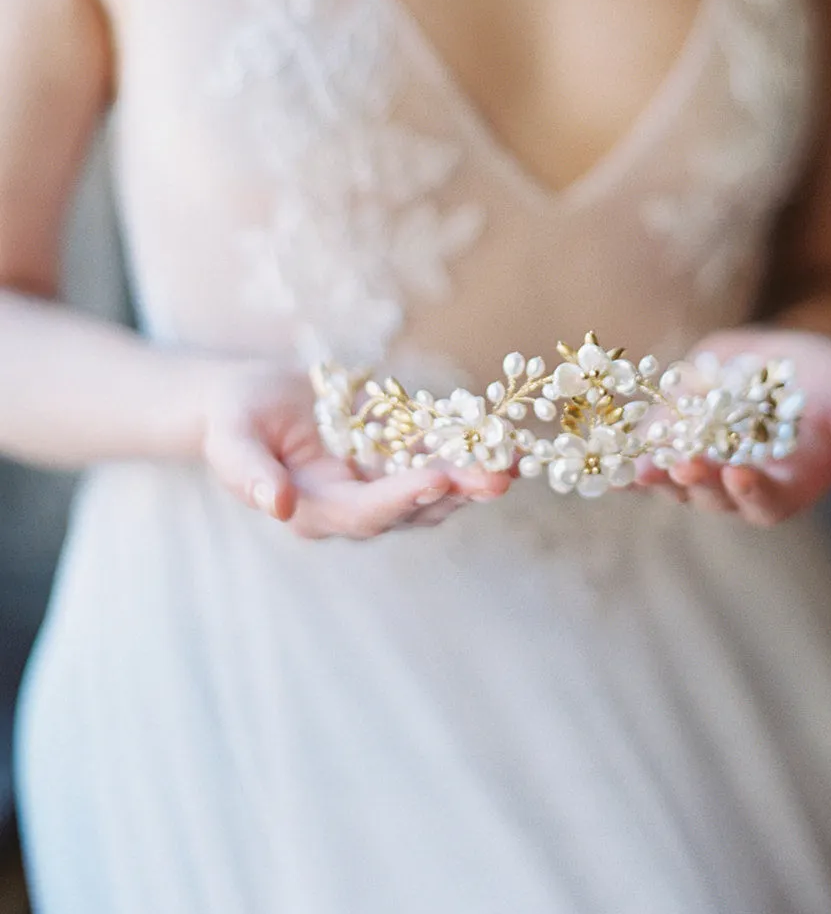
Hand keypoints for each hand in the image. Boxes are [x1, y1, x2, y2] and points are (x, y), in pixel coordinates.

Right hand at [200, 358, 512, 538]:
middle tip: (500, 476)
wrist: (251, 401)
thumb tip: (274, 505)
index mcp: (314, 510)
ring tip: (516, 460)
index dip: (400, 498)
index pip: (363, 513)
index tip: (435, 478)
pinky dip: (469, 450)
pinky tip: (505, 439)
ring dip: (474, 476)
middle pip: (412, 508)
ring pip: (435, 488)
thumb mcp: (231, 441)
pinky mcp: (394, 457)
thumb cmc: (233, 419)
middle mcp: (353, 506)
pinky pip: (437, 456)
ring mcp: (377, 483)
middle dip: (457, 491)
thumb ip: (249, 473)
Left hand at [634, 327, 830, 527]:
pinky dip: (623, 463)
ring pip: (675, 481)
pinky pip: (648, 455)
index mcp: (789, 487)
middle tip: (681, 466)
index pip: (767, 504)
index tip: (738, 473)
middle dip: (696, 483)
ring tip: (640, 465)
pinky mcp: (677, 438)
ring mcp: (705, 462)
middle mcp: (741, 484)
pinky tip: (605, 465)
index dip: (751, 493)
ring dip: (655, 478)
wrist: (799, 355)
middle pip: (713, 497)